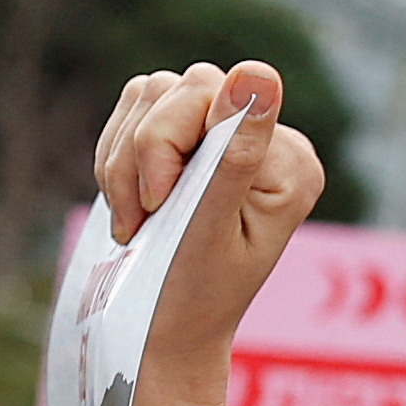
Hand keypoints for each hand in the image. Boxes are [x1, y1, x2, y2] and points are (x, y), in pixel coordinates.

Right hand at [94, 59, 322, 395]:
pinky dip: (115, 156)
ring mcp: (227, 135)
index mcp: (290, 162)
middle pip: (179, 86)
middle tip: (140, 218)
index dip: (164, 144)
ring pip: (150, 94)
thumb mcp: (209, 225)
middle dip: (140, 153)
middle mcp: (268, 141)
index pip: (214, 94)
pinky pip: (135, 108)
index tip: (157, 206)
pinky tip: (129, 205)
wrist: (161, 333)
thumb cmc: (188, 295)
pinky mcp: (190, 139)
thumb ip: (234, 151)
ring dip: (123, 160)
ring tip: (135, 220)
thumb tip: (260, 72)